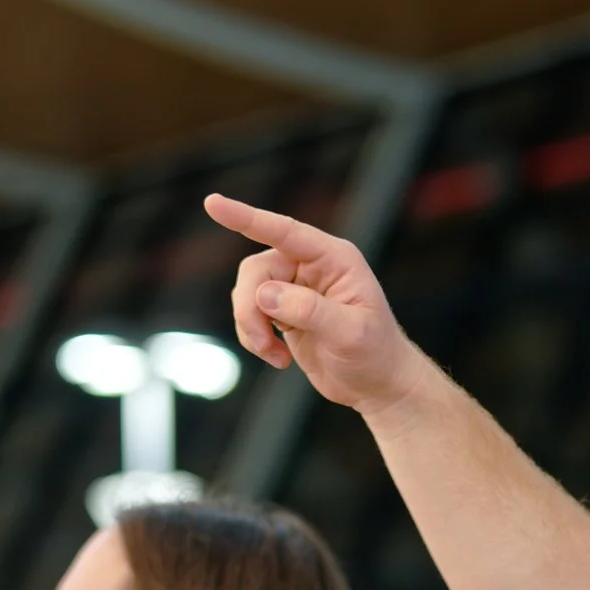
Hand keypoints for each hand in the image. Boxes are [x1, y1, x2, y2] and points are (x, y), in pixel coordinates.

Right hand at [204, 194, 432, 416]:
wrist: (376, 385)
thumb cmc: (375, 354)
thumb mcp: (351, 333)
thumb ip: (310, 311)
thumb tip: (266, 294)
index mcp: (334, 258)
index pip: (285, 231)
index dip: (247, 218)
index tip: (213, 204)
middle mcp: (312, 266)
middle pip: (256, 270)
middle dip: (250, 307)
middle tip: (262, 343)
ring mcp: (295, 287)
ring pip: (248, 292)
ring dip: (250, 326)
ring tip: (274, 355)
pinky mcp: (283, 310)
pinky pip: (250, 313)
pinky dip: (254, 337)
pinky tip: (279, 359)